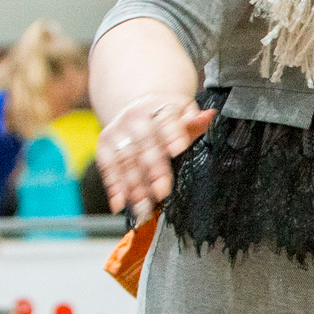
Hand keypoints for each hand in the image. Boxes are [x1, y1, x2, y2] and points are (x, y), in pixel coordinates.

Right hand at [96, 92, 216, 221]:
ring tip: (142, 207)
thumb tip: (209, 116)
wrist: (139, 108)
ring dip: (133, 184)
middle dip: (153, 168)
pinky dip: (113, 186)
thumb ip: (195, 121)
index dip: (173, 134)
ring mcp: (118, 129)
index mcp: (160, 107)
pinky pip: (107, 166)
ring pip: (126, 159)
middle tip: (161, 192)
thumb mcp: (184, 115)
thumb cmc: (169, 118)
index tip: (178, 149)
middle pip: (145, 143)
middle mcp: (136, 116)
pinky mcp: (105, 142)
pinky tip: (119, 204)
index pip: (167, 120)